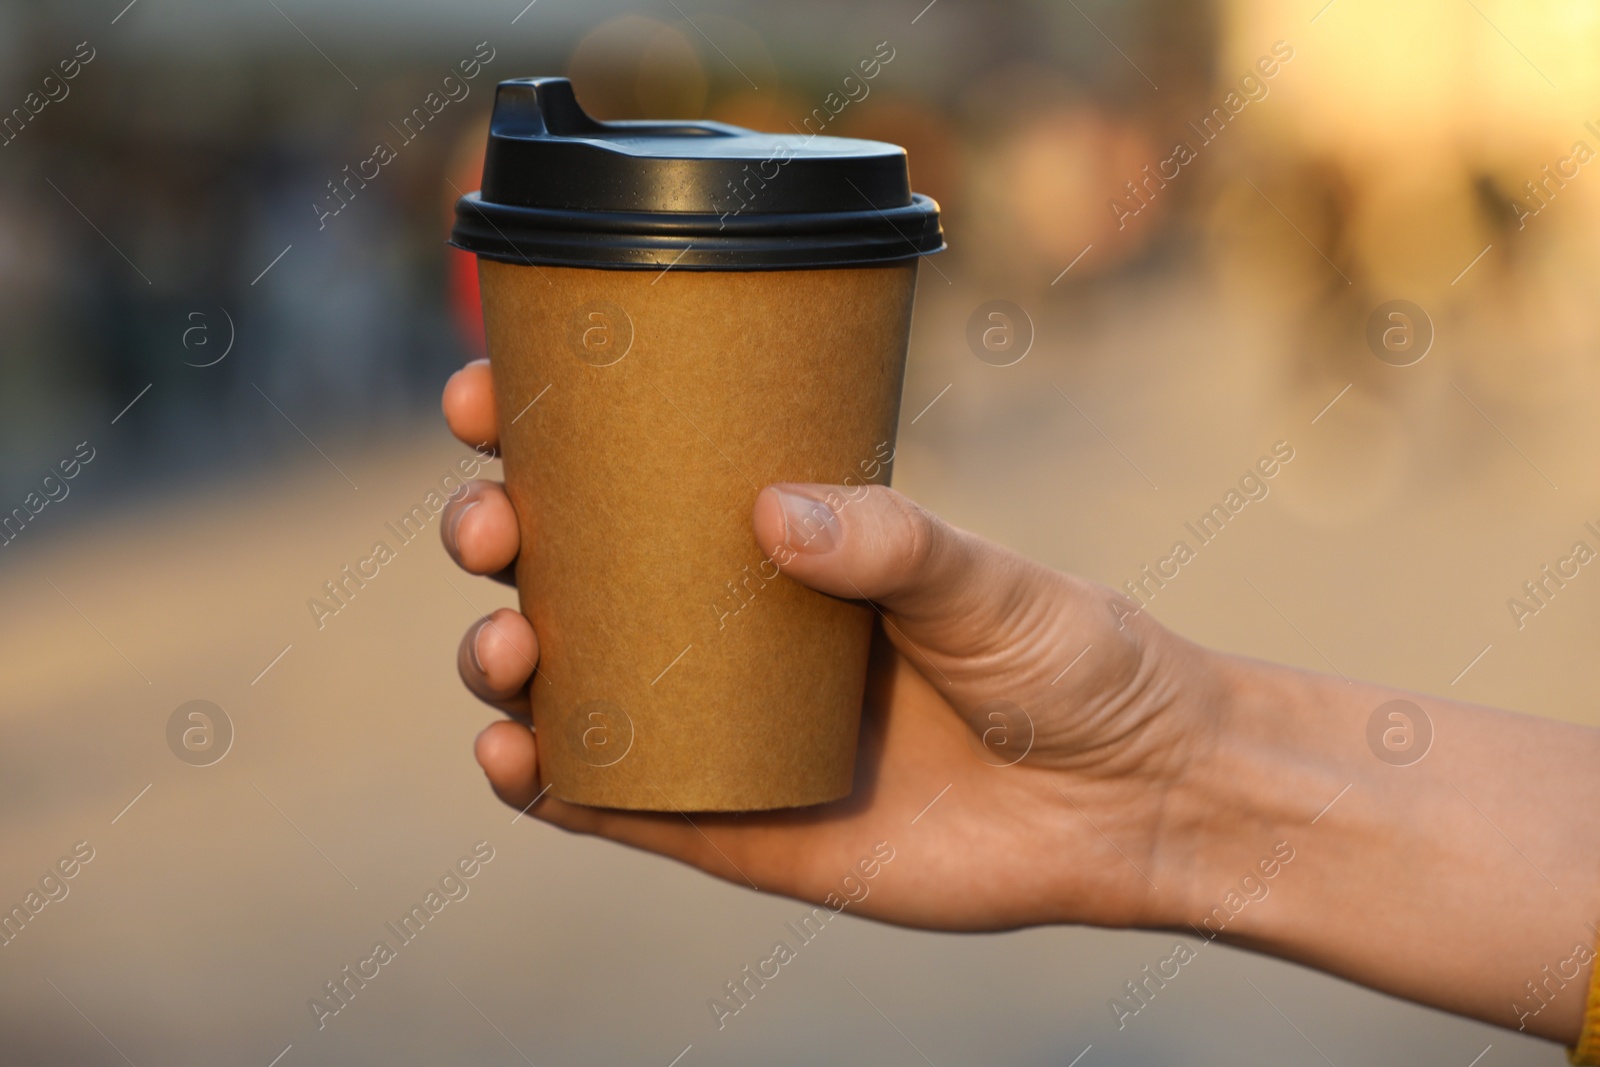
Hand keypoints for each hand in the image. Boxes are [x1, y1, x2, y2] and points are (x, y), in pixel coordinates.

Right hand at [439, 358, 1225, 931]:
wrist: (1133, 804)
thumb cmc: (1071, 664)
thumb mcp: (989, 583)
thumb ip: (893, 544)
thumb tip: (775, 512)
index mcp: (778, 544)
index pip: (636, 476)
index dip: (540, 435)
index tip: (484, 399)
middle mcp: (730, 627)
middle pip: (570, 570)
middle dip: (495, 536)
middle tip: (491, 524)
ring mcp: (720, 725)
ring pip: (568, 683)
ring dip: (501, 660)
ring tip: (508, 647)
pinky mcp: (729, 825)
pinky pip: (609, 802)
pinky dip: (542, 783)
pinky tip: (513, 756)